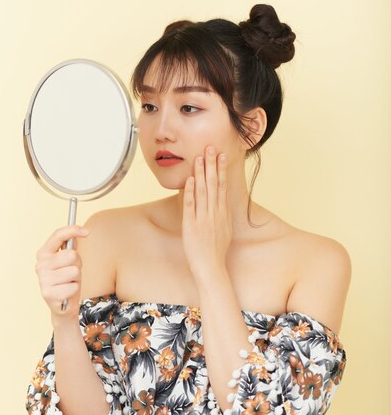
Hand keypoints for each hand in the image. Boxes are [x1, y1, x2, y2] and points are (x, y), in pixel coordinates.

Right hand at [35, 225, 89, 321]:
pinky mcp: (49, 294)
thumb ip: (70, 246)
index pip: (57, 236)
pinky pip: (74, 286)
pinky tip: (67, 293)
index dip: (72, 230)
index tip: (87, 232)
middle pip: (72, 255)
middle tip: (72, 272)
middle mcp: (40, 265)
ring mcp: (43, 280)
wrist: (63, 305)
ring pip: (74, 271)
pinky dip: (74, 290)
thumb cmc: (67, 279)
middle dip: (77, 264)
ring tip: (69, 283)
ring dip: (76, 278)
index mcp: (43, 254)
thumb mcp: (69, 260)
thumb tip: (77, 232)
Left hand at [182, 145, 231, 278]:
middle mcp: (215, 213)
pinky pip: (191, 205)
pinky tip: (189, 179)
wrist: (211, 267)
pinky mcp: (192, 225)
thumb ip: (222, 214)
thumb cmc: (216, 251)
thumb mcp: (224, 229)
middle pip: (213, 184)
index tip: (220, 155)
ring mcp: (204, 219)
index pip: (222, 186)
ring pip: (202, 191)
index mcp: (223, 213)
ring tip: (199, 158)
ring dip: (200, 173)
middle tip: (209, 148)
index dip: (221, 169)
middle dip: (211, 165)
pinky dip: (190, 191)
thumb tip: (221, 202)